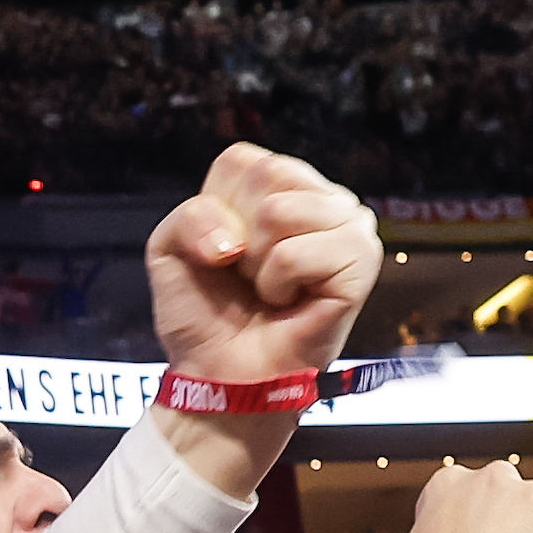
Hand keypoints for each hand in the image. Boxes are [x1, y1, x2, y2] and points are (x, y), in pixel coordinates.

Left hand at [144, 145, 380, 389]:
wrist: (219, 372)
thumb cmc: (204, 313)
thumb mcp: (170, 249)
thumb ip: (190, 215)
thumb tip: (234, 240)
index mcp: (284, 185)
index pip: (242, 160)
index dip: (215, 210)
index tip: (223, 253)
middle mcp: (323, 198)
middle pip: (268, 173)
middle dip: (238, 233)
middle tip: (249, 274)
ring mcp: (349, 226)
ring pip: (281, 210)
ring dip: (258, 262)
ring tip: (271, 288)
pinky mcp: (362, 262)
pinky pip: (297, 252)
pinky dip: (278, 283)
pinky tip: (290, 302)